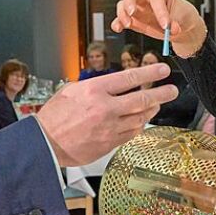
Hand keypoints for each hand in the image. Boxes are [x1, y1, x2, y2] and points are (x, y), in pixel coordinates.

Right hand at [36, 65, 177, 166]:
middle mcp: (105, 109)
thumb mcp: (71, 91)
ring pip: (140, 118)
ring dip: (151, 110)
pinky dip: (138, 125)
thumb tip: (112, 85)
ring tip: (156, 105)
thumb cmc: (54, 117)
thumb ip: (95, 87)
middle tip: (172, 90)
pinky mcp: (109, 144)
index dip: (150, 73)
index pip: (129, 78)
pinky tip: (140, 121)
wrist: (44, 144)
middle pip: (142, 100)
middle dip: (161, 93)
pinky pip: (131, 133)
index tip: (162, 70)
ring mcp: (109, 128)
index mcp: (94, 91)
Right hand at [112, 0, 207, 57]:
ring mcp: (138, 9)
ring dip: (122, 15)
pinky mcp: (134, 21)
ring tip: (128, 24)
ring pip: (122, 6)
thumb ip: (177, 24)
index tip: (166, 25)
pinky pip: (121, 20)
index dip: (160, 11)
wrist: (180, 26)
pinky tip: (118, 29)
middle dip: (129, 2)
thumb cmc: (181, 16)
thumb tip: (172, 29)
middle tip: (132, 13)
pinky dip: (117, 24)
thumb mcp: (184, 18)